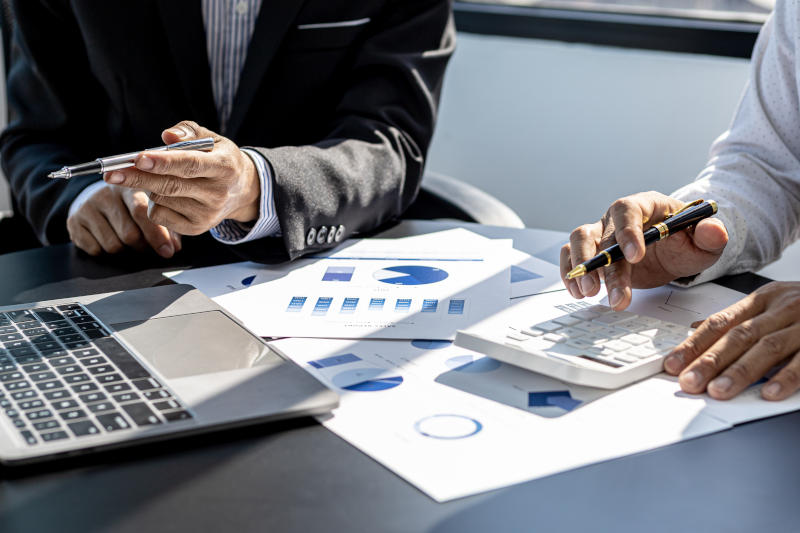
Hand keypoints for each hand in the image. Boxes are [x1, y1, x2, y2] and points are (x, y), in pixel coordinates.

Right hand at [66, 184, 180, 256]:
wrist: (91, 195)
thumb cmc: (128, 205)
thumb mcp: (148, 206)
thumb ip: (165, 225)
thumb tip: (174, 248)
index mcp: (129, 187)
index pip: (142, 212)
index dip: (157, 235)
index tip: (168, 251)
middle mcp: (105, 194)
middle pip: (129, 234)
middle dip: (142, 246)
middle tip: (146, 247)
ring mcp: (87, 207)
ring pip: (113, 245)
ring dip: (124, 250)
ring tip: (127, 240)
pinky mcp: (73, 220)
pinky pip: (95, 249)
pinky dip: (105, 252)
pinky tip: (108, 238)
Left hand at [104, 121, 260, 235]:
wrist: (243, 190)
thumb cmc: (220, 159)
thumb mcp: (211, 139)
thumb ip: (188, 132)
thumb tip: (166, 137)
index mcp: (224, 167)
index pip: (190, 165)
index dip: (163, 162)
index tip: (139, 158)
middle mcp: (218, 193)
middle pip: (170, 186)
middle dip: (137, 178)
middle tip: (111, 173)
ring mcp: (207, 214)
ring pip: (161, 200)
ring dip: (150, 186)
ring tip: (160, 177)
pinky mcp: (196, 228)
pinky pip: (160, 216)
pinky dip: (154, 204)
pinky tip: (166, 195)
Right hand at [560, 191, 728, 309]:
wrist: (675, 248)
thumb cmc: (687, 239)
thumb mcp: (705, 240)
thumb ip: (711, 235)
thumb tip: (714, 230)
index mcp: (645, 205)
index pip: (628, 209)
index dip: (627, 231)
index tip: (636, 257)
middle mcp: (617, 217)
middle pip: (602, 234)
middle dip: (604, 265)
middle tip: (610, 291)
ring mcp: (601, 233)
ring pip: (579, 241)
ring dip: (581, 268)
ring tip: (590, 292)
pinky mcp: (593, 252)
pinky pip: (571, 256)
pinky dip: (570, 273)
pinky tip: (579, 292)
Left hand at [664, 281, 799, 400]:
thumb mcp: (772, 303)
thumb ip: (737, 318)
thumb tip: (695, 327)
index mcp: (762, 299)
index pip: (720, 322)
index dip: (693, 344)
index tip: (672, 364)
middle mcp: (782, 308)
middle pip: (739, 336)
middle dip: (710, 360)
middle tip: (688, 382)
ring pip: (768, 348)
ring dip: (740, 372)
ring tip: (718, 391)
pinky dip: (787, 377)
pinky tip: (769, 393)